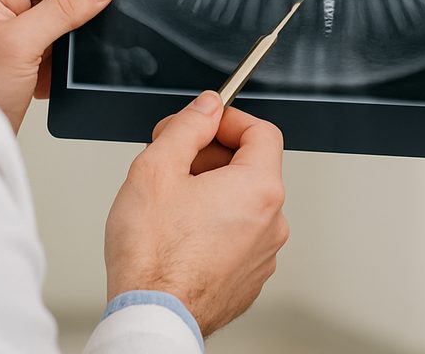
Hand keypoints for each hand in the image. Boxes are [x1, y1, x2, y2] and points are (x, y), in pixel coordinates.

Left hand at [0, 0, 115, 132]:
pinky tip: (44, 79)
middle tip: (68, 41)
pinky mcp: (15, 59)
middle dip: (69, 21)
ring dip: (62, 46)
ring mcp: (5, 34)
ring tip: (50, 65)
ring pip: (56, 26)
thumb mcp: (21, 42)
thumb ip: (64, 9)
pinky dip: (56, 65)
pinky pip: (51, 50)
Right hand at [105, 91, 288, 335]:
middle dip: (212, 156)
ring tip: (171, 204)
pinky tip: (181, 234)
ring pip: (243, 203)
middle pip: (251, 167)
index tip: (204, 123)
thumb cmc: (152, 256)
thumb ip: (188, 127)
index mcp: (259, 189)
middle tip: (173, 161)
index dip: (229, 120)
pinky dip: (215, 226)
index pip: (262, 132)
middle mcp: (272, 221)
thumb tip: (207, 108)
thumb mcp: (157, 168)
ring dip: (212, 192)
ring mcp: (264, 253)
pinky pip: (238, 236)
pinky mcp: (249, 277)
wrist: (152, 316)